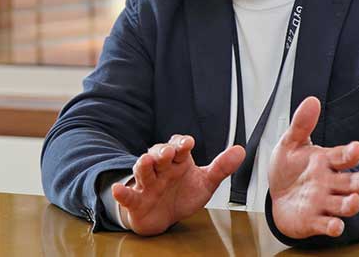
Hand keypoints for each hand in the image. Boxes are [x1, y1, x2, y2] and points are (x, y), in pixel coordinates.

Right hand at [112, 134, 244, 235]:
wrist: (163, 216)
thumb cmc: (182, 194)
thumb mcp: (205, 182)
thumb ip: (221, 167)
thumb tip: (241, 150)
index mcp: (178, 161)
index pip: (178, 146)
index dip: (181, 143)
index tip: (188, 143)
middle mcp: (161, 169)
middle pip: (159, 154)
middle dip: (162, 151)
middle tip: (167, 152)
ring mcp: (147, 183)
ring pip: (143, 170)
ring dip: (143, 164)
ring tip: (145, 161)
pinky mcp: (136, 200)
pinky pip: (128, 195)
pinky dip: (121, 193)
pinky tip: (118, 190)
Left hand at [268, 96, 358, 238]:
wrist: (278, 196)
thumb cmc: (289, 170)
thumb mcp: (290, 144)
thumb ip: (301, 125)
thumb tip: (312, 100)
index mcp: (326, 162)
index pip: (343, 157)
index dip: (350, 153)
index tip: (356, 148)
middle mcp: (329, 183)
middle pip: (350, 183)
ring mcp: (324, 203)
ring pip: (343, 205)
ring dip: (351, 205)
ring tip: (354, 202)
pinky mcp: (315, 221)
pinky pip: (327, 225)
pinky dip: (332, 226)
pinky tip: (336, 225)